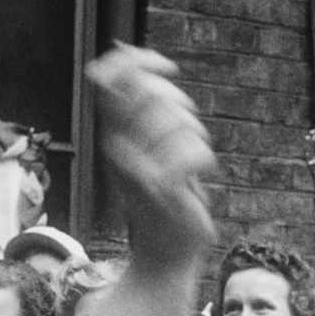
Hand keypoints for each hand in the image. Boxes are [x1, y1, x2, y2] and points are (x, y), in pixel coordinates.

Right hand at [86, 44, 216, 264]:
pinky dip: (203, 162)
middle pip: (154, 95)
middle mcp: (117, 148)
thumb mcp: (146, 147)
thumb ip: (144, 107)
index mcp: (111, 134)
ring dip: (195, 141)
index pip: (113, 78)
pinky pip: (194, 152)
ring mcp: (137, 169)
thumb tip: (135, 58)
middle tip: (185, 133)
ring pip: (180, 124)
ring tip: (187, 165)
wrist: (162, 256)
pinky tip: (196, 181)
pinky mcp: (161, 188)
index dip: (139, 61)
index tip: (166, 67)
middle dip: (179, 106)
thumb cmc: (162, 196)